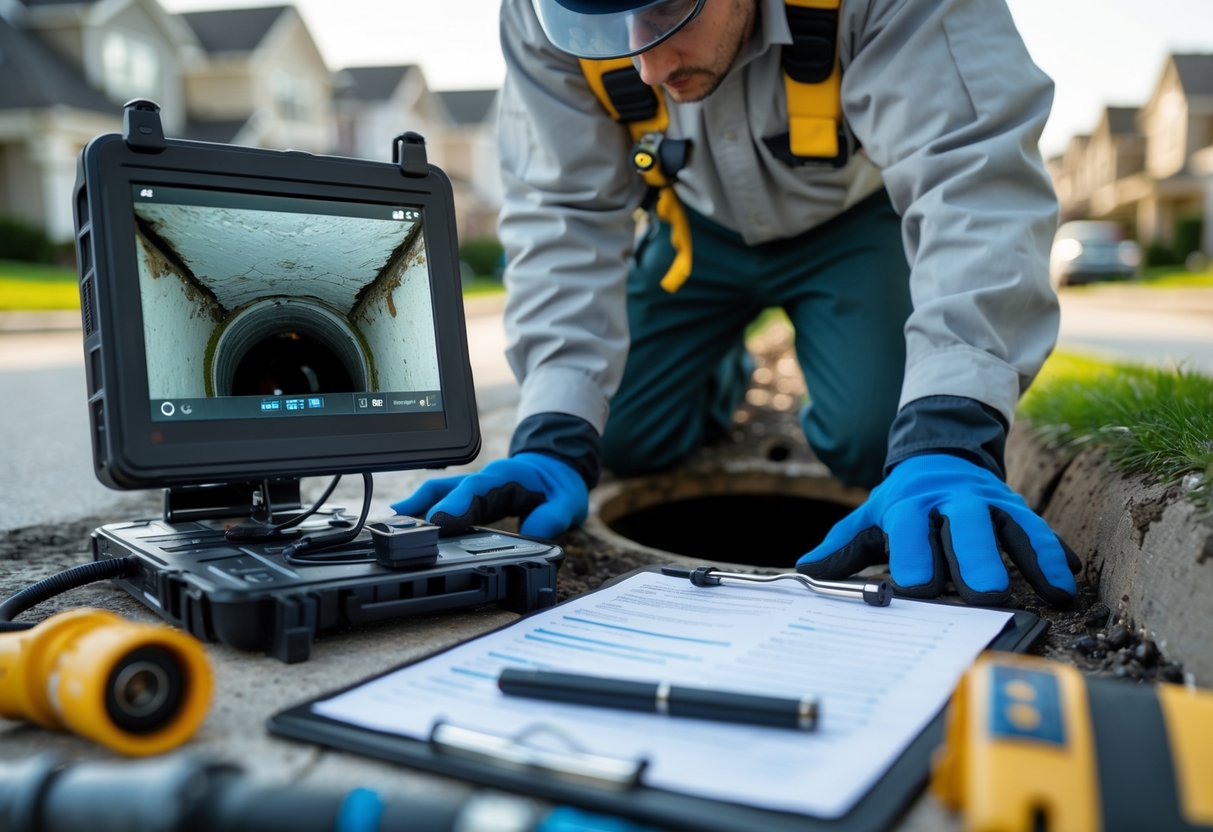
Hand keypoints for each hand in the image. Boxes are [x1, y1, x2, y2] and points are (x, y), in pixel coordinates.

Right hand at [389, 453, 587, 538]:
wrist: (555, 470)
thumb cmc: (559, 487)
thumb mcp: (568, 502)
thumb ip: (553, 515)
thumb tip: (533, 529)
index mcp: (506, 476)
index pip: (477, 488)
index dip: (457, 503)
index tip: (439, 521)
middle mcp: (484, 478)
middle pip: (449, 487)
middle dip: (425, 504)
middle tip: (402, 526)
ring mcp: (474, 486)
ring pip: (440, 490)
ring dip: (417, 505)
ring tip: (392, 522)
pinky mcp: (469, 497)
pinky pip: (441, 498)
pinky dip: (422, 507)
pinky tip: (404, 520)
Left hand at [796, 454, 1079, 604]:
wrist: (940, 454)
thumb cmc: (903, 503)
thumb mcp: (870, 518)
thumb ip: (842, 547)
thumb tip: (806, 571)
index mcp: (910, 503)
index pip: (911, 528)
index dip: (914, 557)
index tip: (917, 589)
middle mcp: (953, 500)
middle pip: (966, 526)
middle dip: (976, 559)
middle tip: (986, 595)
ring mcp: (990, 503)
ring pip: (1013, 527)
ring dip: (1033, 559)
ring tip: (1052, 592)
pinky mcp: (1017, 510)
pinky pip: (1040, 531)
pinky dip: (1055, 554)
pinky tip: (1069, 580)